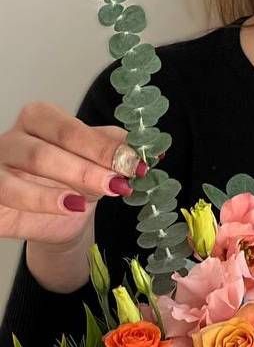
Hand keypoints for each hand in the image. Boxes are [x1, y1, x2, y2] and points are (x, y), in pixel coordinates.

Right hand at [0, 102, 140, 248]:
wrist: (47, 224)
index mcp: (40, 122)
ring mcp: (0, 166)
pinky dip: (40, 202)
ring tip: (92, 199)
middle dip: (86, 167)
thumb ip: (111, 153)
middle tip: (118, 183)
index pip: (68, 128)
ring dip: (65, 182)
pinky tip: (69, 207)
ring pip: (27, 167)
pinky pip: (10, 194)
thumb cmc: (66, 186)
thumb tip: (146, 146)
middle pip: (47, 148)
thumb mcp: (93, 167)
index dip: (101, 146)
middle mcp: (15, 139)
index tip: (133, 163)